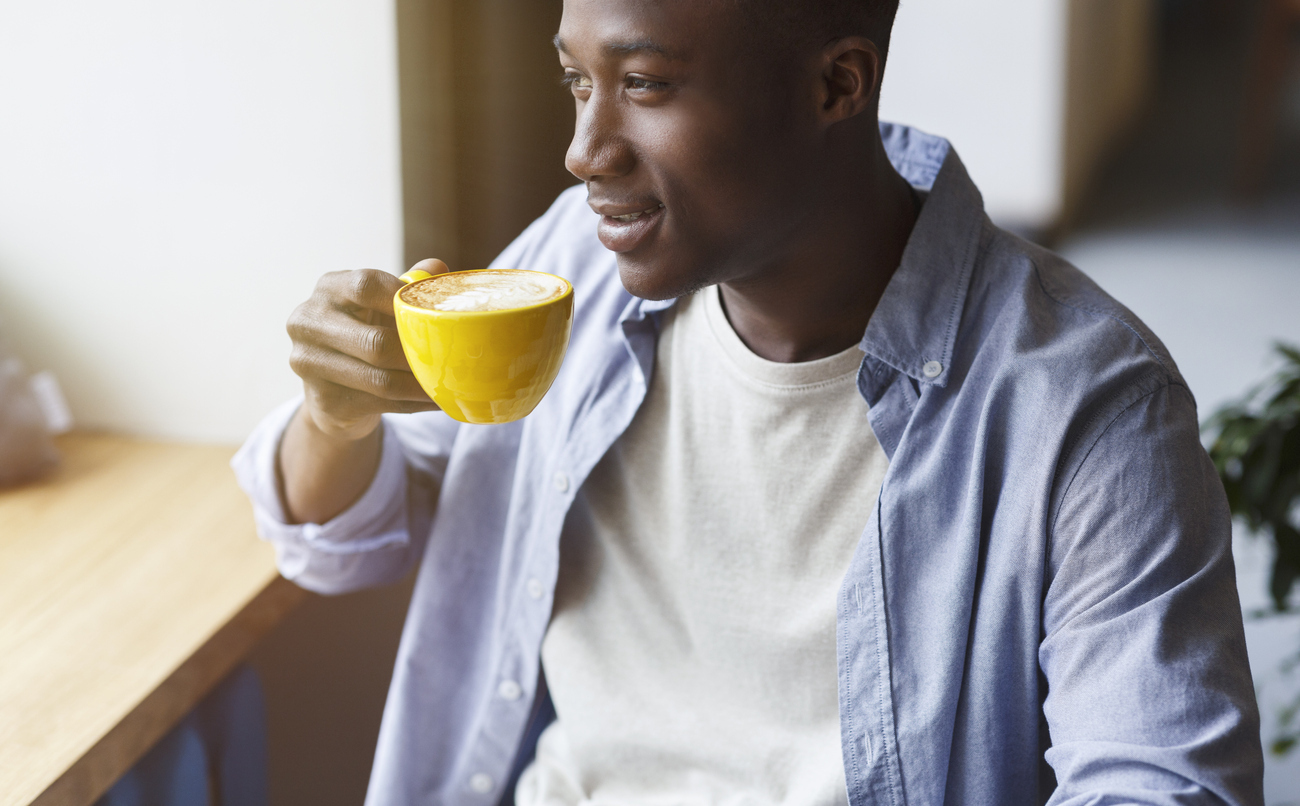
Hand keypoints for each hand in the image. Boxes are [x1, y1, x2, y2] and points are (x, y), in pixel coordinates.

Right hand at [287, 258, 448, 441]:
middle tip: (453, 361)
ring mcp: (308, 362)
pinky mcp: (322, 399)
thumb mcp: (380, 305)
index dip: (403, 300)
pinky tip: (434, 401)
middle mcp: (309, 321)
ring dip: (421, 386)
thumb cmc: (364, 332)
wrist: (330, 389)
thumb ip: (406, 285)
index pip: (366, 285)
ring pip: (380, 380)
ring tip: (449, 385)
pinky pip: (381, 404)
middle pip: (376, 341)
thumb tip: (438, 266)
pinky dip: (414, 404)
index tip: (434, 314)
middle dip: (419, 354)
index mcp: (329, 288)